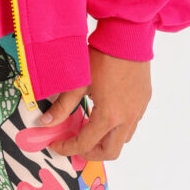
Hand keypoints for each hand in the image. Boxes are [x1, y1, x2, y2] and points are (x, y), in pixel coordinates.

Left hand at [41, 46, 150, 161]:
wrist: (126, 37)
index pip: (85, 144)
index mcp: (109, 116)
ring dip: (106, 141)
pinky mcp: (144, 100)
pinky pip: (132, 124)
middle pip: (110, 152)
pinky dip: (118, 127)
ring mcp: (138, 110)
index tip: (56, 144)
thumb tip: (46, 122)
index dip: (68, 148)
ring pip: (123, 139)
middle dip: (90, 153)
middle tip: (75, 143)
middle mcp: (127, 118)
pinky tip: (106, 112)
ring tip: (90, 128)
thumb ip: (62, 105)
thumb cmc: (101, 56)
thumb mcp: (77, 82)